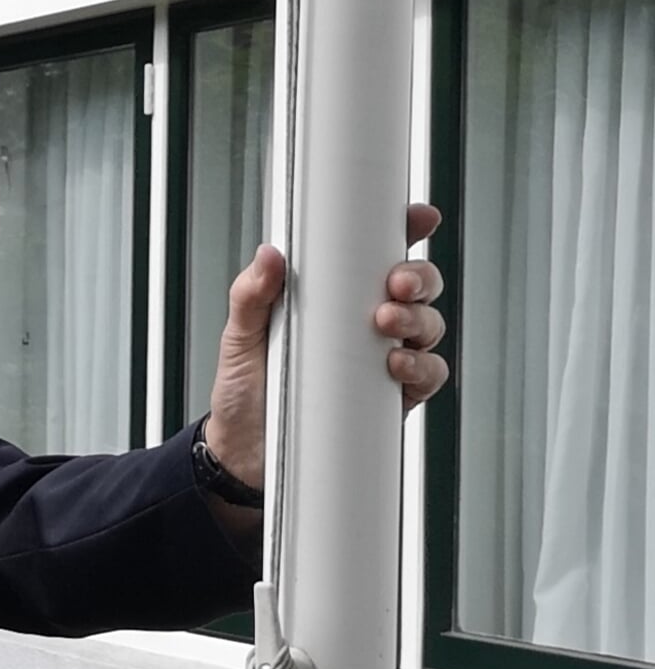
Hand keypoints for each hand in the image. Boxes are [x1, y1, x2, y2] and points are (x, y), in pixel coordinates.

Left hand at [204, 204, 449, 488]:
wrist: (244, 450)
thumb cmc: (245, 385)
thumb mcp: (240, 334)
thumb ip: (251, 295)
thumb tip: (269, 254)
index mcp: (333, 296)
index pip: (377, 255)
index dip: (404, 231)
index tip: (417, 217)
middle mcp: (365, 323)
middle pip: (415, 287)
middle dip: (417, 277)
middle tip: (395, 282)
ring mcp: (381, 359)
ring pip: (428, 327)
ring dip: (419, 319)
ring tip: (386, 322)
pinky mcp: (390, 398)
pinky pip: (426, 376)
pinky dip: (421, 367)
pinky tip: (396, 365)